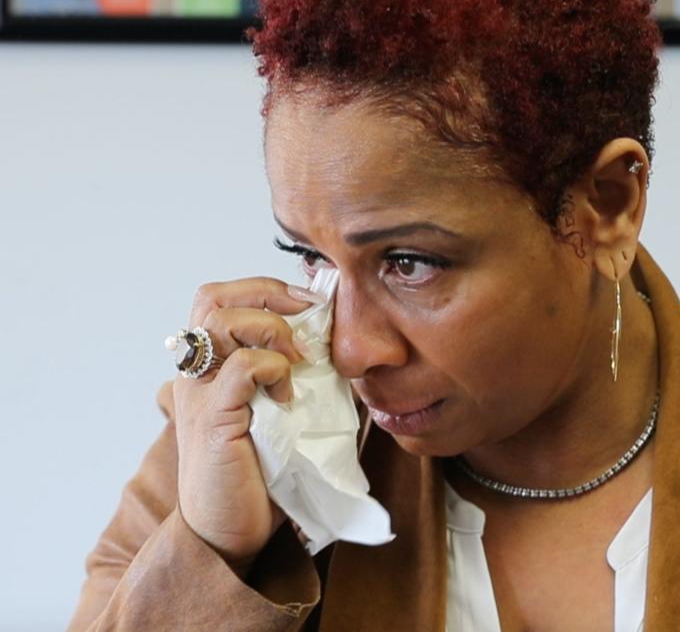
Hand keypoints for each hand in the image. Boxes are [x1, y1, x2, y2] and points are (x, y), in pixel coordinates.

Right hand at [172, 278, 312, 569]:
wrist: (228, 530)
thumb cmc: (258, 472)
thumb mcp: (281, 411)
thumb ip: (294, 375)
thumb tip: (341, 345)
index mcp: (210, 366)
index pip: (220, 298)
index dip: (266, 290)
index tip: (311, 304)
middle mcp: (197, 373)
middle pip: (212, 297)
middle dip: (267, 294)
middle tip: (307, 314)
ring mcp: (200, 393)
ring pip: (219, 321)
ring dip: (270, 327)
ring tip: (297, 356)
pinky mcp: (213, 419)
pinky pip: (239, 368)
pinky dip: (271, 367)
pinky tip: (289, 393)